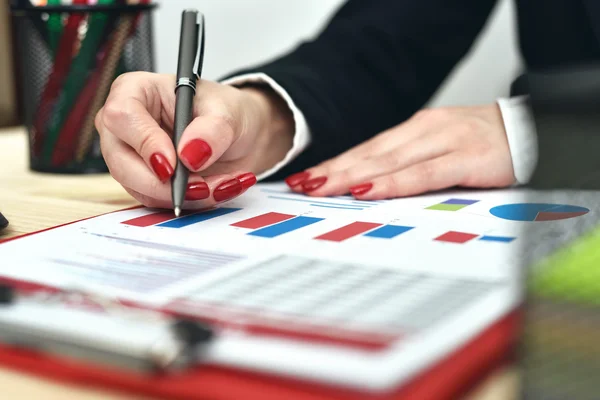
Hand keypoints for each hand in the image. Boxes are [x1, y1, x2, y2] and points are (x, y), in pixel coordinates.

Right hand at [95, 72, 293, 208]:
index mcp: (136, 91)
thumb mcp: (228, 112)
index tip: (174, 164)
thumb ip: (212, 130)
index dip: (146, 144)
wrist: (240, 136)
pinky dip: (190, 201)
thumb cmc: (226, 112)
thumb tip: (189, 155)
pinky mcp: (144, 184)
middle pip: (121, 163)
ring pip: (141, 189)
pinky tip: (217, 189)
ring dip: (185, 195)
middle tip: (202, 186)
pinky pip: (159, 202)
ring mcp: (131, 158)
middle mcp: (125, 126)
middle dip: (164, 184)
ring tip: (221, 183)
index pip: (122, 116)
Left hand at [284, 104, 515, 198]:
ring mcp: (445, 142)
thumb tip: (373, 188)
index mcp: (417, 131)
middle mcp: (425, 132)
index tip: (307, 178)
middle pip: (370, 155)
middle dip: (332, 170)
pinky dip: (393, 183)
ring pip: (388, 161)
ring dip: (350, 175)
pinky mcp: (467, 158)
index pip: (367, 150)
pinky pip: (423, 173)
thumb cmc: (486, 146)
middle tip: (301, 185)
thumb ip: (411, 168)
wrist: (537, 133)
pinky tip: (369, 191)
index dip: (335, 165)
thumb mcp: (441, 152)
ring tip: (320, 188)